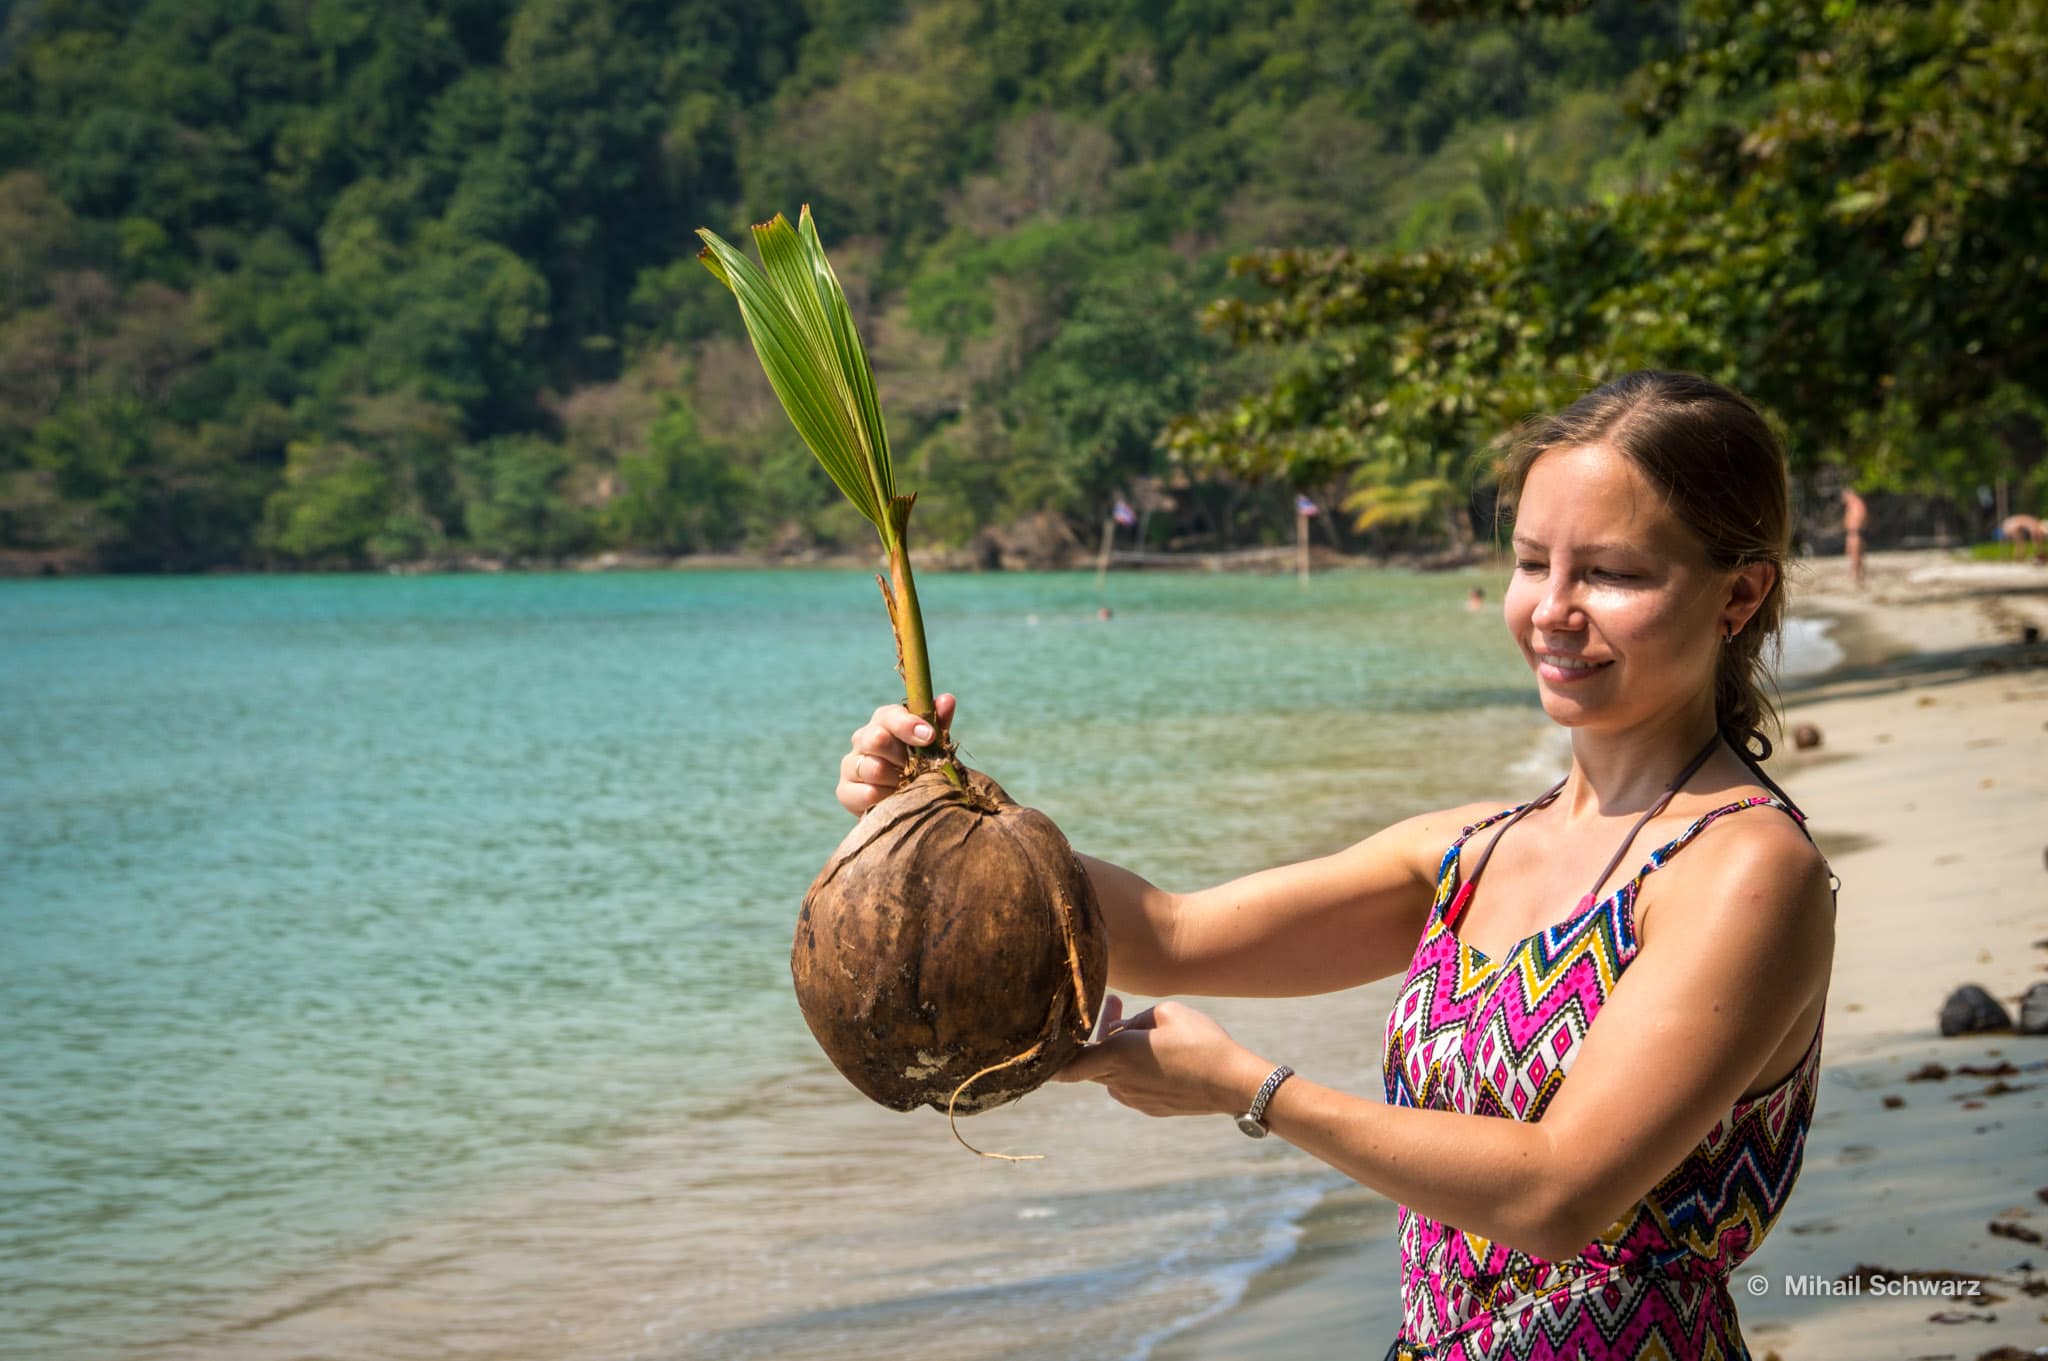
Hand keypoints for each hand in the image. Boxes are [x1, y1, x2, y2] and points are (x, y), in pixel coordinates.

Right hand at [835, 693, 956, 815]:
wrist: (905, 802)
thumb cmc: (919, 765)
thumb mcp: (933, 746)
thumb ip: (939, 724)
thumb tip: (947, 699)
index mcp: (884, 722)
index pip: (889, 715)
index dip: (909, 724)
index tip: (929, 736)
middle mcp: (863, 738)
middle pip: (876, 739)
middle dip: (903, 757)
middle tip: (919, 769)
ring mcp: (851, 764)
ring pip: (873, 769)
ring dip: (898, 781)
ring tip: (910, 786)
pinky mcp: (845, 791)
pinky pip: (866, 794)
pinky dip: (887, 799)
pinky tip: (896, 799)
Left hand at [1053, 994, 1271, 1118]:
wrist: (1232, 1083)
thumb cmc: (1200, 1040)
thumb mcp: (1165, 1011)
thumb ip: (1133, 1020)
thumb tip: (1121, 1032)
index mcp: (1116, 1055)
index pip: (1067, 1066)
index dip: (1048, 1062)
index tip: (1039, 1050)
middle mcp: (1119, 1082)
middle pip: (1091, 1061)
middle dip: (1099, 1033)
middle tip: (1117, 1007)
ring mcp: (1135, 1099)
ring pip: (1113, 1072)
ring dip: (1118, 1051)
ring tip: (1147, 1028)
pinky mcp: (1151, 1107)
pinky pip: (1131, 1084)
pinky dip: (1135, 1068)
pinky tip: (1161, 1053)